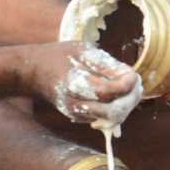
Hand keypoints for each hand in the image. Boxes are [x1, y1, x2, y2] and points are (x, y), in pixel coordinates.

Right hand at [24, 41, 140, 129]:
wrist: (34, 72)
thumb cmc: (59, 56)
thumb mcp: (81, 50)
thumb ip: (105, 64)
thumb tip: (129, 77)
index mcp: (74, 83)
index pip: (109, 91)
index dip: (127, 85)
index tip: (134, 75)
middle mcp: (74, 103)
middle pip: (114, 110)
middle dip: (130, 98)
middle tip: (136, 83)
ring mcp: (76, 113)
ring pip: (112, 119)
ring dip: (125, 106)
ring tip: (129, 89)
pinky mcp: (78, 117)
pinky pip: (104, 119)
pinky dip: (116, 109)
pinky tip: (118, 95)